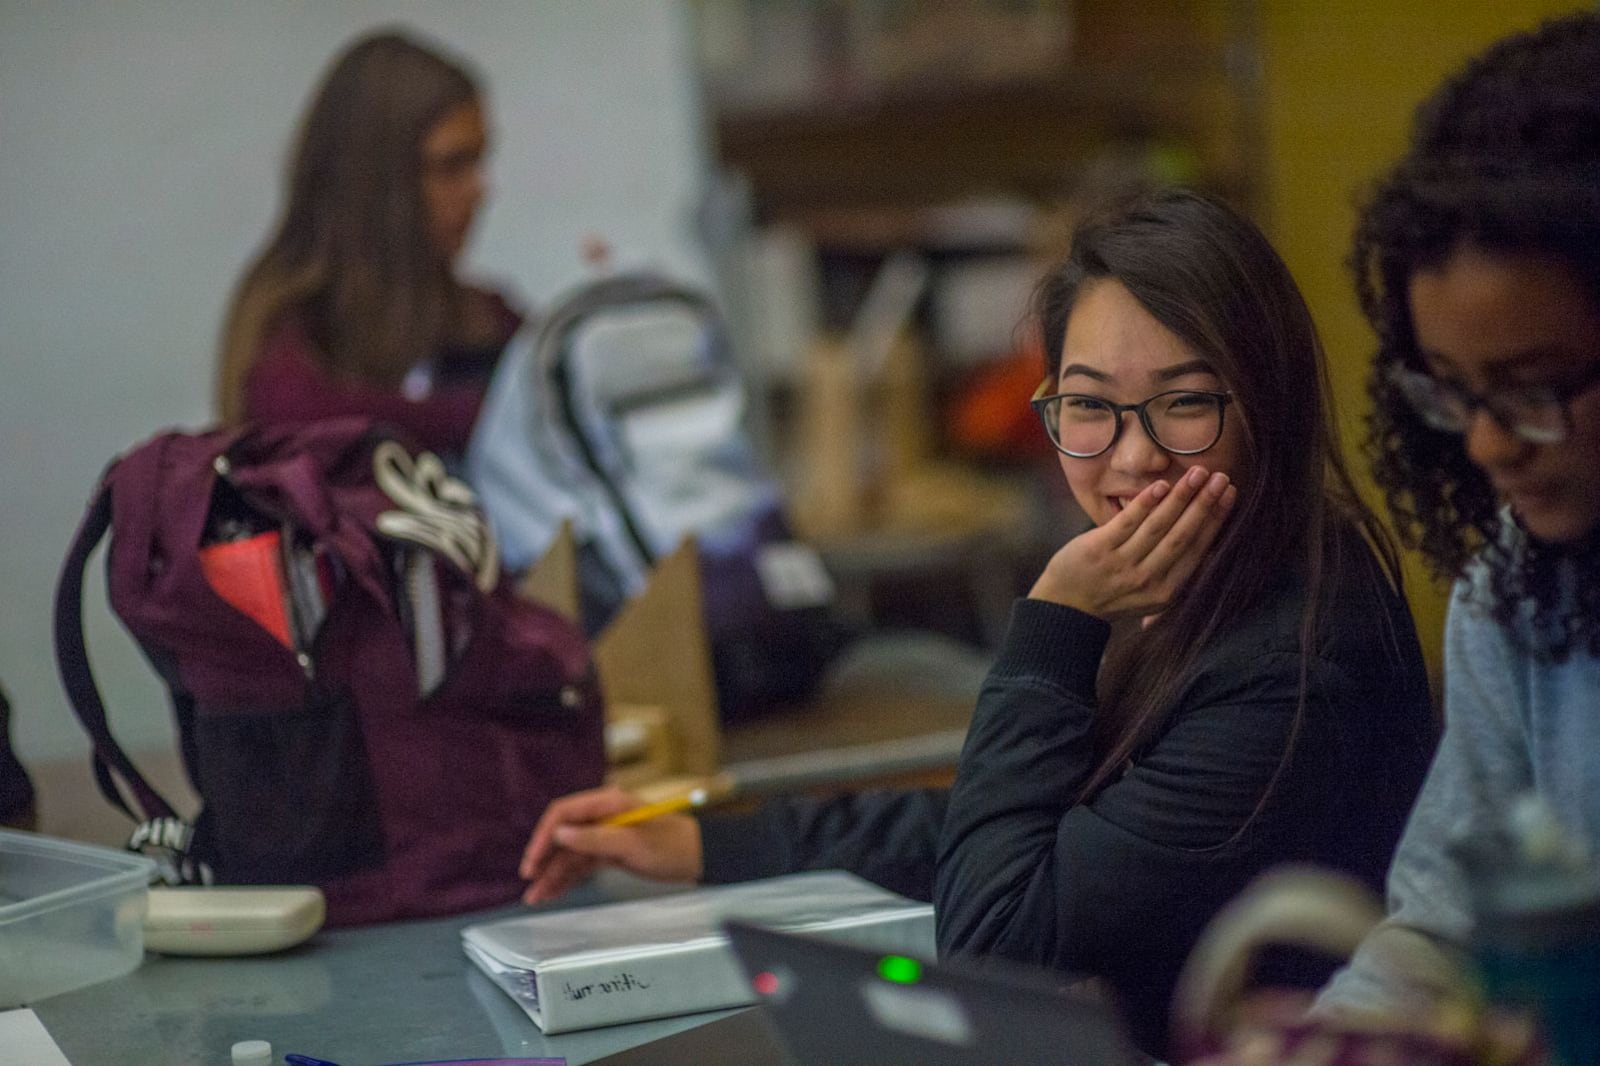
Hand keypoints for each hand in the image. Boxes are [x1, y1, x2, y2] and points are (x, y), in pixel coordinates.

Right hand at [519, 785, 703, 903]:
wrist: (697, 856)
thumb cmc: (671, 845)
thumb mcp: (632, 843)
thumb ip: (595, 838)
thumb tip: (560, 834)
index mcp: (607, 803)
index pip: (564, 813)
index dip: (544, 835)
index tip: (533, 860)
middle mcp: (602, 816)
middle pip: (562, 834)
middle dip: (544, 858)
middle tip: (529, 880)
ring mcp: (604, 834)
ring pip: (570, 854)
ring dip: (552, 874)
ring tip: (535, 897)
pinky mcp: (609, 852)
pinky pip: (582, 864)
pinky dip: (567, 878)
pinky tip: (552, 893)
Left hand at [1030, 466, 1236, 620]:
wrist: (1066, 608)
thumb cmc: (1113, 595)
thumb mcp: (1151, 596)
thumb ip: (1178, 574)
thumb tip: (1210, 543)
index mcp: (1167, 591)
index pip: (1198, 550)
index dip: (1216, 520)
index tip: (1231, 494)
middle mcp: (1148, 580)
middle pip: (1183, 536)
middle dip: (1205, 504)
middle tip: (1222, 478)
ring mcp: (1122, 564)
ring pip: (1158, 526)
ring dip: (1181, 497)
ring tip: (1198, 473)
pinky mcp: (1099, 549)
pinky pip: (1127, 522)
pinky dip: (1145, 503)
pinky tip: (1161, 485)